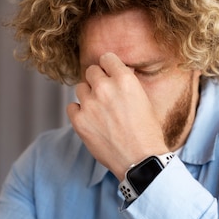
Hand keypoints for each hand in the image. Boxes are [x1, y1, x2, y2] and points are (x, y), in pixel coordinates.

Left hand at [66, 52, 168, 179]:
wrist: (140, 160)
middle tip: (105, 95)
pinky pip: (72, 107)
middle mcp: (105, 88)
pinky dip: (79, 112)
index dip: (109, 67)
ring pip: (80, 88)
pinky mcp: (79, 121)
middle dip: (97, 81)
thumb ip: (127, 84)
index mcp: (124, 79)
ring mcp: (90, 104)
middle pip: (91, 72)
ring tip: (99, 111)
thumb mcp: (143, 100)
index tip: (110, 75)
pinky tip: (91, 120)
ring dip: (88, 96)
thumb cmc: (146, 132)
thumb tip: (118, 72)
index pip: (107, 58)